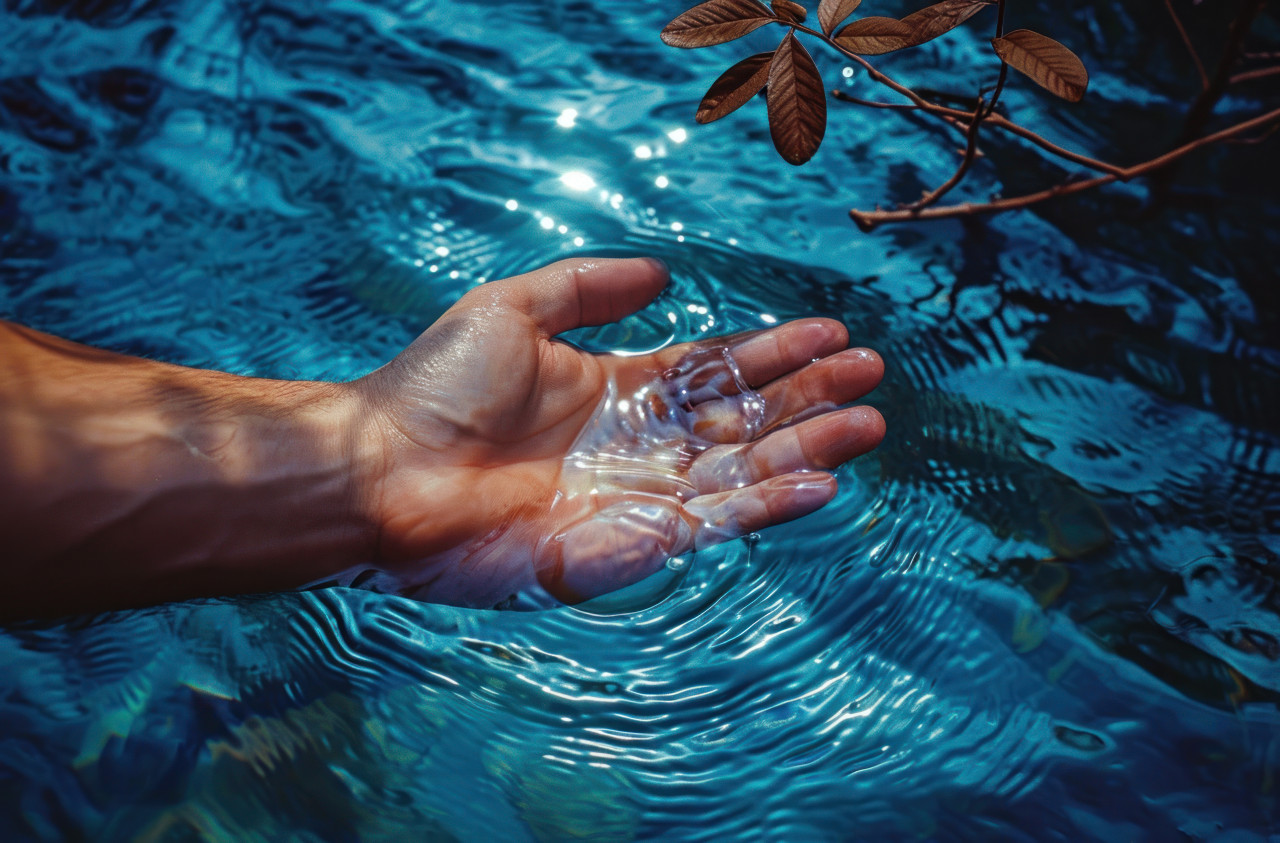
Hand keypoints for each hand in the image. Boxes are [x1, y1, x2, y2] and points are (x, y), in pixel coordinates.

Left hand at [353, 258, 884, 608]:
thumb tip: (665, 275)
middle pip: (741, 421)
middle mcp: (635, 445)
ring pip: (742, 472)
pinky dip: (768, 508)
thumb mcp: (513, 308)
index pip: (713, 371)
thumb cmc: (433, 388)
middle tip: (870, 373)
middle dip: (806, 396)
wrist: (381, 469)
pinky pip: (712, 525)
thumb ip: (589, 289)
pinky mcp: (628, 546)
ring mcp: (635, 498)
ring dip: (806, 450)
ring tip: (868, 424)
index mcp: (615, 389)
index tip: (829, 331)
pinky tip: (820, 486)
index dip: (771, 352)